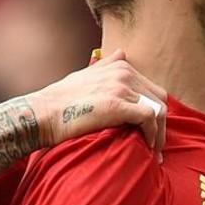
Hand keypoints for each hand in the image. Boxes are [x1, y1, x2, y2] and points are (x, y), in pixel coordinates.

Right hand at [27, 49, 166, 161]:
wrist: (43, 113)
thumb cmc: (61, 100)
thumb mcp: (85, 75)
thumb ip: (106, 65)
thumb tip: (121, 52)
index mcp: (120, 66)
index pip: (152, 90)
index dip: (155, 112)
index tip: (152, 132)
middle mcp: (124, 73)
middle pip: (160, 99)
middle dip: (162, 124)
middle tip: (156, 146)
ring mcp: (121, 87)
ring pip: (158, 110)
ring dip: (160, 133)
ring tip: (154, 152)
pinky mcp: (117, 104)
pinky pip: (149, 118)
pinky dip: (152, 135)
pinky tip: (147, 147)